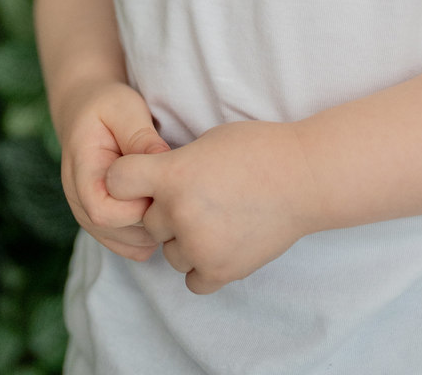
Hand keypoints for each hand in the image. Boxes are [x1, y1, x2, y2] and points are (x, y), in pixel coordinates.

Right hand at [57, 77, 173, 260]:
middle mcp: (79, 203)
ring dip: (155, 228)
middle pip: (118, 233)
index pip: (103, 212)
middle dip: (152, 216)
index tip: (159, 182)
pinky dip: (153, 235)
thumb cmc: (108, 107)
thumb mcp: (124, 109)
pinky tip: (163, 207)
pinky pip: (133, 247)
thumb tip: (164, 164)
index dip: (136, 205)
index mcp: (80, 174)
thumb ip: (140, 137)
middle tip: (172, 188)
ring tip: (169, 195)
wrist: (88, 111)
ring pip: (128, 245)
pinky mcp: (106, 224)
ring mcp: (91, 218)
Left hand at [105, 118, 319, 294]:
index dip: (126, 179)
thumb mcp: (207, 141)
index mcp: (173, 173)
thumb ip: (175, 165)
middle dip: (166, 211)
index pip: (116, 181)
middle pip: (148, 221)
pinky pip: (192, 279)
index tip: (142, 178)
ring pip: (170, 253)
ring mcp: (200, 246)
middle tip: (200, 197)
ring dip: (184, 240)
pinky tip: (222, 243)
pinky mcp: (221, 271)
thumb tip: (151, 183)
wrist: (305, 178)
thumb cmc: (259, 149)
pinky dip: (202, 265)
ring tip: (217, 218)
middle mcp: (180, 212)